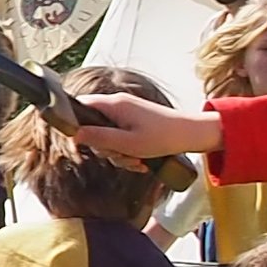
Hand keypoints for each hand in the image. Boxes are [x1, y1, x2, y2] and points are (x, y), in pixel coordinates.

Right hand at [74, 91, 222, 164]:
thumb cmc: (163, 138)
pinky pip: (121, 137)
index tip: (80, 144)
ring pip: (108, 135)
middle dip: (104, 147)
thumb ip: (98, 138)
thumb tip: (74, 134)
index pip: (80, 106)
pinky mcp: (135, 120)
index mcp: (113, 105)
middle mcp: (118, 104)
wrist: (192, 134)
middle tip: (120, 156)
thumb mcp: (127, 143)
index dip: (74, 124)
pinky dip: (127, 151)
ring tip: (136, 162)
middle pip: (93, 125)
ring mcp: (127, 112)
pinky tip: (141, 161)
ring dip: (118, 153)